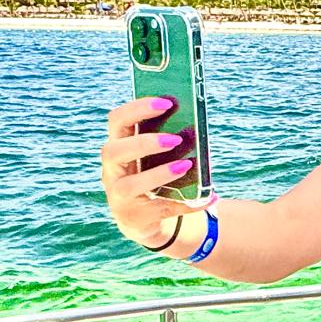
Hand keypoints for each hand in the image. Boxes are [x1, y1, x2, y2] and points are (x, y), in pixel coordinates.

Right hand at [101, 96, 206, 246]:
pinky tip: (209, 196)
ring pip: (129, 185)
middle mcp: (111, 170)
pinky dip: (187, 203)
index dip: (137, 109)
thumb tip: (196, 126)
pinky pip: (160, 210)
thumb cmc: (152, 176)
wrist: (144, 219)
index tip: (166, 102)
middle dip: (144, 142)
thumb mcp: (155, 157)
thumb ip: (168, 140)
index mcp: (118, 147)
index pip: (117, 121)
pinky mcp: (133, 218)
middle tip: (174, 139)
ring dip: (159, 174)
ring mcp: (117, 196)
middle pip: (112, 151)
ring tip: (186, 165)